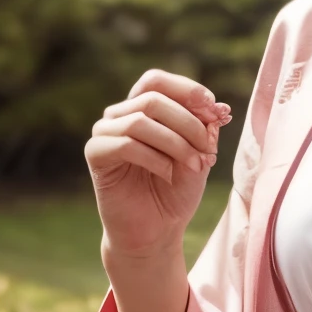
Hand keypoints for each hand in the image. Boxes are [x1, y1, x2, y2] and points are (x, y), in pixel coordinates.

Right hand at [85, 69, 231, 258]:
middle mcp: (120, 115)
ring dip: (176, 142)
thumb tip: (216, 106)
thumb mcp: (198, 153)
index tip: (214, 108)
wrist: (156, 231)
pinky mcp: (96, 154)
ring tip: (195, 164)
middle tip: (208, 148)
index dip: (186, 89)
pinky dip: (154, 158)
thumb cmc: (176, 191)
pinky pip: (126, 144)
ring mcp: (104, 133)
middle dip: (188, 123)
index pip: (156, 81)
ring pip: (140, 120)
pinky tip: (168, 173)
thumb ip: (204, 127)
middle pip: (153, 99)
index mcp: (142, 109)